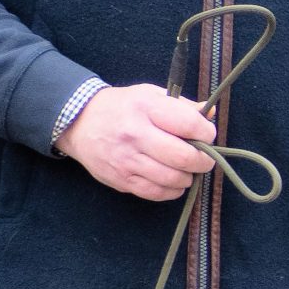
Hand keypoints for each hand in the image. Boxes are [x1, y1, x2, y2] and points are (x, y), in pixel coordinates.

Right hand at [57, 84, 216, 198]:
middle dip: (203, 161)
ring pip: (173, 178)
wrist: (78, 122)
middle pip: (184, 157)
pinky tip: (172, 180)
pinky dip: (172, 190)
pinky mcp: (120, 179)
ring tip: (187, 169)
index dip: (206, 133)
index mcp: (146, 108)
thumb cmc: (122, 107)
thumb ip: (183, 105)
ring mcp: (126, 159)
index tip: (206, 135)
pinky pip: (157, 193)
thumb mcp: (150, 95)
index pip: (189, 124)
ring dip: (188, 176)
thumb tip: (211, 112)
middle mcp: (135, 134)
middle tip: (204, 158)